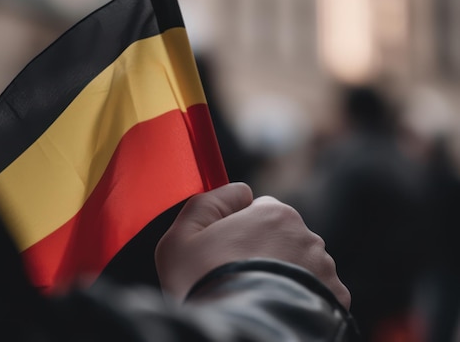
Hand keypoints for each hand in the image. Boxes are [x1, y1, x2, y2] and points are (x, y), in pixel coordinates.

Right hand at [155, 182, 350, 308]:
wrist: (237, 332)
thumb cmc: (204, 284)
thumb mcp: (183, 236)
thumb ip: (209, 201)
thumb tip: (238, 191)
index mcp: (273, 214)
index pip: (260, 208)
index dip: (240, 228)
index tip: (226, 251)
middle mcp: (306, 236)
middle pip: (281, 236)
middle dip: (263, 251)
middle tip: (237, 277)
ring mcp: (324, 270)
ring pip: (299, 264)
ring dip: (283, 274)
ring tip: (255, 296)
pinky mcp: (335, 300)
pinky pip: (315, 291)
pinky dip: (298, 297)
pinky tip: (275, 307)